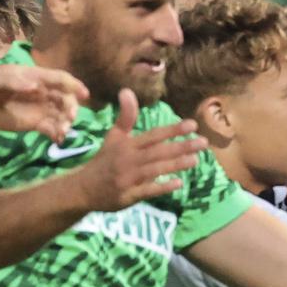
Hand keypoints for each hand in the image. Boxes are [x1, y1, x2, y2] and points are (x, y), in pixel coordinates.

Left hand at [0, 64, 87, 150]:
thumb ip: (15, 81)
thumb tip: (36, 87)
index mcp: (36, 77)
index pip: (60, 79)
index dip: (74, 85)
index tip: (85, 95)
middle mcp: (42, 92)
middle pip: (65, 98)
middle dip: (71, 108)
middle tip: (69, 119)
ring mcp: (39, 109)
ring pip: (61, 114)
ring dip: (66, 123)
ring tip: (61, 132)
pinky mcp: (34, 124)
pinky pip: (51, 128)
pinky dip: (57, 134)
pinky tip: (57, 140)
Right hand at [71, 90, 207, 211]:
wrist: (83, 188)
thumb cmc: (104, 160)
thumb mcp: (113, 137)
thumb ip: (125, 116)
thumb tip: (127, 90)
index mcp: (127, 145)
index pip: (153, 135)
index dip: (172, 130)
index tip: (192, 124)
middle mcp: (129, 160)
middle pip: (158, 152)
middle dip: (181, 146)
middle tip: (203, 142)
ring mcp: (128, 179)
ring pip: (155, 169)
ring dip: (175, 164)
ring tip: (196, 160)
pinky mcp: (128, 196)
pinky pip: (147, 191)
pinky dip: (162, 187)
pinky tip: (178, 183)